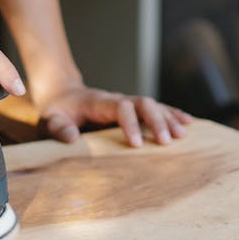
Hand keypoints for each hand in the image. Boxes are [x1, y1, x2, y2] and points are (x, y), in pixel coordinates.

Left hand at [35, 84, 193, 146]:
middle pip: (143, 103)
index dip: (130, 123)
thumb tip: (71, 138)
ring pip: (153, 105)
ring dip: (168, 119)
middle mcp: (117, 99)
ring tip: (182, 135)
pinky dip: (172, 114)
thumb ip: (58, 127)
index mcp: (99, 102)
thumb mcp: (50, 119)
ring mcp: (127, 103)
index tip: (136, 144)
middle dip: (156, 121)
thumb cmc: (57, 110)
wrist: (63, 95)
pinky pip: (156, 108)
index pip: (120, 107)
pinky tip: (188, 123)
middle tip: (167, 142)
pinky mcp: (133, 109)